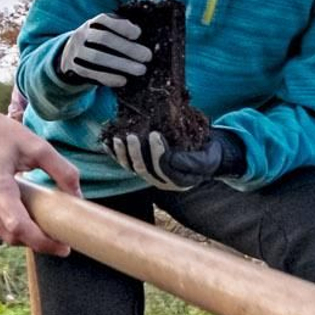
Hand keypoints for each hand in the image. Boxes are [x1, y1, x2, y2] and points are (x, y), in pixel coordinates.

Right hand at [0, 106, 82, 256]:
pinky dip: (11, 226)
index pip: (20, 228)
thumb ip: (61, 169)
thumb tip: (78, 194)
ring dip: (24, 236)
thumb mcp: (34, 144)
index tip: (64, 247)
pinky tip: (26, 217)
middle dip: (37, 243)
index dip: (43, 243)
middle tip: (60, 241)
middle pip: (12, 237)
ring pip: (1, 233)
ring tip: (46, 229)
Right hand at [58, 14, 152, 87]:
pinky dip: (108, 78)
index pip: (105, 20)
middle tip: (147, 56)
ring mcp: (76, 51)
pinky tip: (124, 80)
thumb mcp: (104, 31)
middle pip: (104, 39)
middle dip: (127, 48)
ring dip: (121, 64)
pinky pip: (91, 73)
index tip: (138, 34)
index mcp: (92, 23)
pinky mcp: (75, 68)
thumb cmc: (97, 43)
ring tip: (140, 70)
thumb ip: (119, 31)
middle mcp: (82, 34)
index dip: (121, 26)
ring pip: (97, 57)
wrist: (70, 55)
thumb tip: (138, 34)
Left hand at [105, 127, 246, 189]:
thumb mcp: (207, 158)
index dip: (158, 152)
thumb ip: (192, 161)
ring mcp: (150, 175)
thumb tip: (172, 159)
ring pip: (132, 168)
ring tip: (118, 138)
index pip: (164, 167)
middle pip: (144, 169)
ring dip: (122, 154)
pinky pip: (125, 163)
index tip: (155, 133)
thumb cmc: (207, 154)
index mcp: (177, 181)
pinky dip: (115, 154)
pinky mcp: (142, 167)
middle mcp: (161, 181)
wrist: (206, 156)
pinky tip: (107, 142)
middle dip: (136, 152)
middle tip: (132, 135)